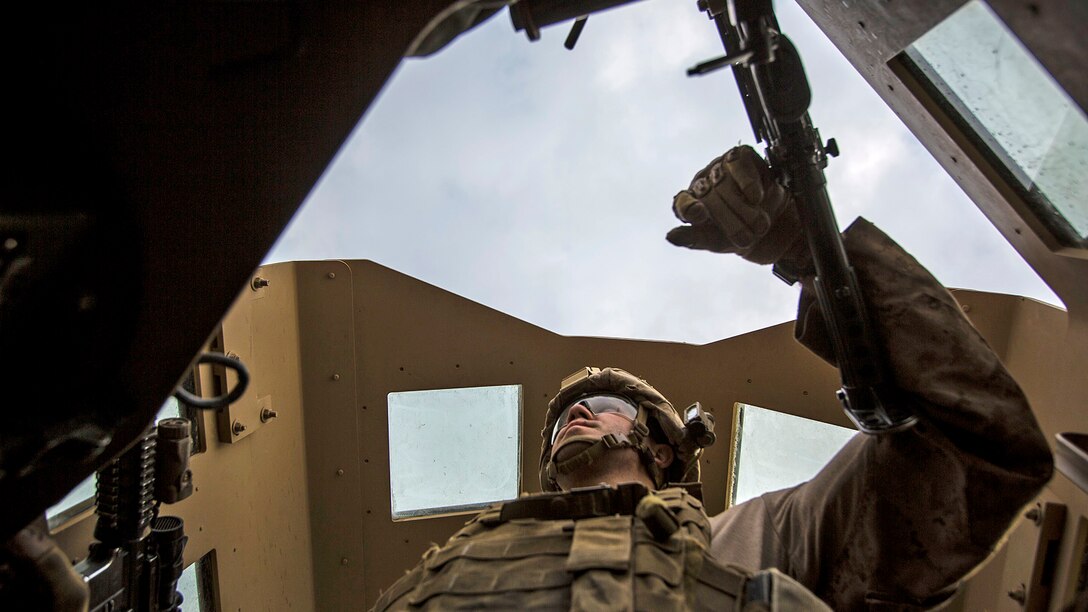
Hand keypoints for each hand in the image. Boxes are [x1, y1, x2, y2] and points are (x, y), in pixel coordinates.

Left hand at [667, 145, 804, 265]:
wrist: (773, 224)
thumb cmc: (738, 234)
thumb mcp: (716, 241)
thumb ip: (693, 238)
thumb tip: (670, 236)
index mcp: (690, 204)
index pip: (682, 204)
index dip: (689, 209)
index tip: (699, 215)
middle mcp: (702, 183)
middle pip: (708, 197)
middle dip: (729, 221)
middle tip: (746, 239)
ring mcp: (719, 168)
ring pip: (724, 182)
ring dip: (742, 207)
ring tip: (759, 225)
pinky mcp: (739, 157)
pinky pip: (739, 165)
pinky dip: (748, 183)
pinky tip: (756, 197)